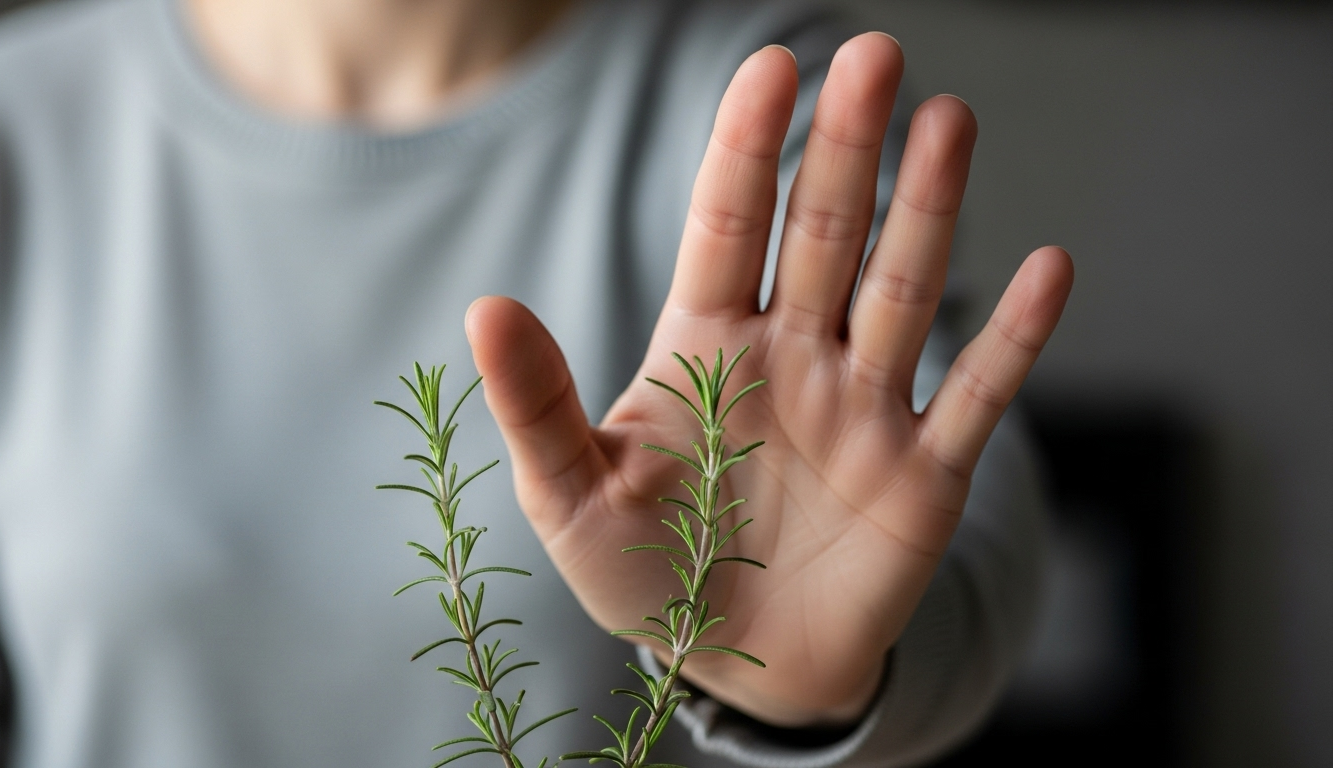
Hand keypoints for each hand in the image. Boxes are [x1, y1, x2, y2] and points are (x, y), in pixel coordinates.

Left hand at [465, 34, 1072, 726]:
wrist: (737, 664)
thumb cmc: (647, 573)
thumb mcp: (572, 493)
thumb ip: (536, 402)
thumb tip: (484, 306)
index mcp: (707, 345)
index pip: (730, 224)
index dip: (749, 147)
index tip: (772, 66)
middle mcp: (795, 356)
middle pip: (826, 233)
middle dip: (848, 148)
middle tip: (877, 55)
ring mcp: (866, 407)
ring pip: (903, 290)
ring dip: (928, 210)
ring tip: (951, 120)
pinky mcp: (923, 473)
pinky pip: (977, 396)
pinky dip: (1013, 338)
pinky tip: (1049, 266)